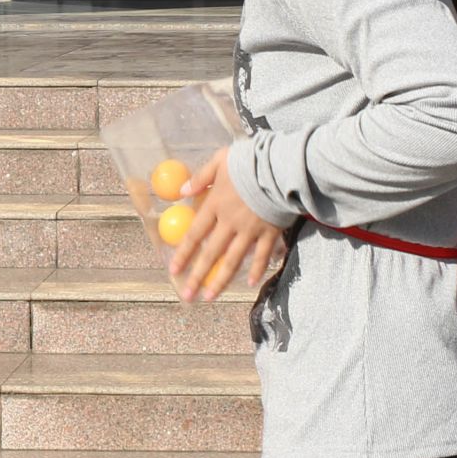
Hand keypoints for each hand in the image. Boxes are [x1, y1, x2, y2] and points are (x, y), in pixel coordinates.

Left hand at [168, 150, 286, 302]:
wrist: (283, 165)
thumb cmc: (250, 160)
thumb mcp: (220, 161)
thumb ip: (200, 177)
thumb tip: (180, 192)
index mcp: (216, 205)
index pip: (194, 235)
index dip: (183, 254)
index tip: (173, 270)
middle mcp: (230, 222)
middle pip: (210, 254)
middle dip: (196, 276)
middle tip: (186, 295)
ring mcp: (251, 229)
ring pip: (233, 260)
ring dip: (220, 280)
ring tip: (209, 297)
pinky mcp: (271, 232)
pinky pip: (261, 255)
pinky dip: (256, 269)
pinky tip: (249, 283)